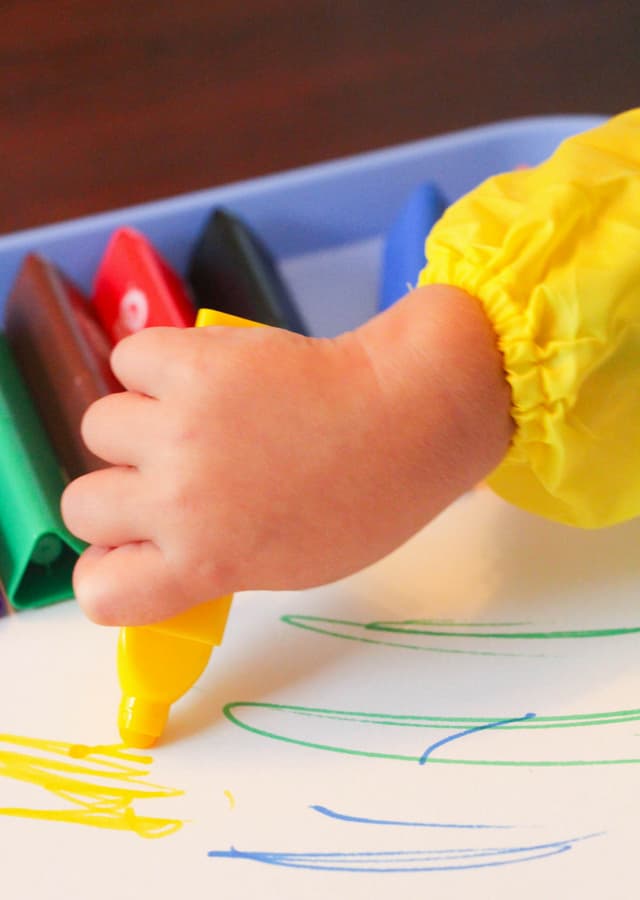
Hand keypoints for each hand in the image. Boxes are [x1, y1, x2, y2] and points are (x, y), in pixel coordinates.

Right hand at [61, 287, 511, 625]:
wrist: (406, 418)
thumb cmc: (363, 501)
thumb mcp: (287, 567)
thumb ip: (210, 563)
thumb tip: (160, 546)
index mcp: (202, 563)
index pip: (98, 592)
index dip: (112, 568)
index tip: (134, 549)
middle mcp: (176, 499)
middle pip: (81, 506)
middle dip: (120, 494)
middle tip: (170, 475)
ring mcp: (178, 426)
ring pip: (98, 426)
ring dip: (136, 423)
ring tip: (194, 417)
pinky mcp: (191, 363)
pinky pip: (130, 359)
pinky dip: (155, 365)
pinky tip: (200, 375)